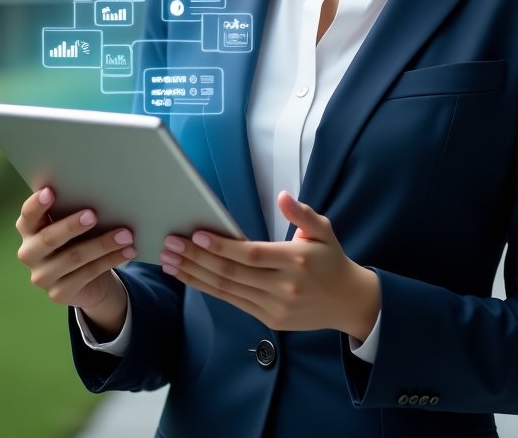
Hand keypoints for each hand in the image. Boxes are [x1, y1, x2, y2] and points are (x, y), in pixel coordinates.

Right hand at [14, 187, 135, 332]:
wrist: (87, 280)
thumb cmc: (78, 238)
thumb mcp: (72, 224)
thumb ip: (74, 210)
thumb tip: (101, 191)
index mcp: (29, 230)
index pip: (27, 216)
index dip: (36, 205)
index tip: (50, 191)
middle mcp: (30, 253)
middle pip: (49, 239)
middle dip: (71, 225)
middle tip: (93, 215)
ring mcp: (42, 276)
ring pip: (74, 257)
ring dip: (102, 244)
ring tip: (126, 234)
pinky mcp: (59, 293)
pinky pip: (88, 273)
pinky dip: (111, 259)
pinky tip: (128, 251)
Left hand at [159, 191, 379, 338]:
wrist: (348, 303)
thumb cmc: (332, 260)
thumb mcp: (324, 230)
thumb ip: (302, 213)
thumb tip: (283, 197)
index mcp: (295, 260)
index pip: (251, 254)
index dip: (222, 246)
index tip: (196, 235)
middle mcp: (283, 286)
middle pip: (231, 273)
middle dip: (196, 259)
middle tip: (170, 244)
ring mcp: (274, 306)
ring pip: (226, 290)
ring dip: (194, 276)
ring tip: (169, 262)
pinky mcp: (269, 319)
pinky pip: (233, 301)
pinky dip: (208, 289)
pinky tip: (190, 277)